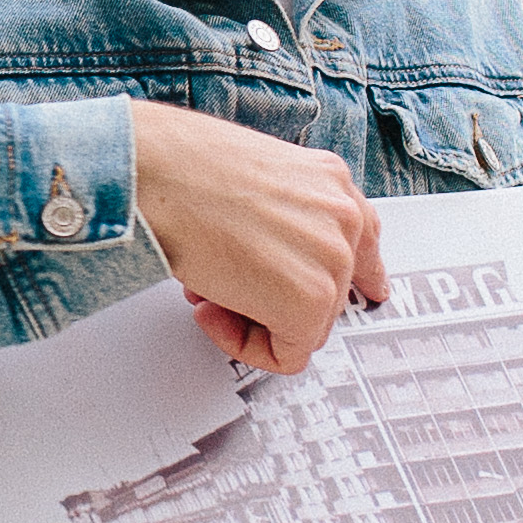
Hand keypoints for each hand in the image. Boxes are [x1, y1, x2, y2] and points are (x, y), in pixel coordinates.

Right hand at [130, 102, 385, 372]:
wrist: (154, 174)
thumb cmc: (180, 168)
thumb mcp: (250, 179)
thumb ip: (280, 216)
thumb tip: (268, 261)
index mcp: (330, 180)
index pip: (364, 238)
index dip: (360, 273)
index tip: (368, 292)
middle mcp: (342, 215)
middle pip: (327, 292)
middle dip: (270, 296)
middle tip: (221, 284)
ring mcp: (332, 257)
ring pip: (306, 326)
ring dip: (252, 318)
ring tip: (207, 289)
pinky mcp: (309, 300)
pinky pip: (287, 354)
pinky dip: (244, 346)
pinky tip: (210, 310)